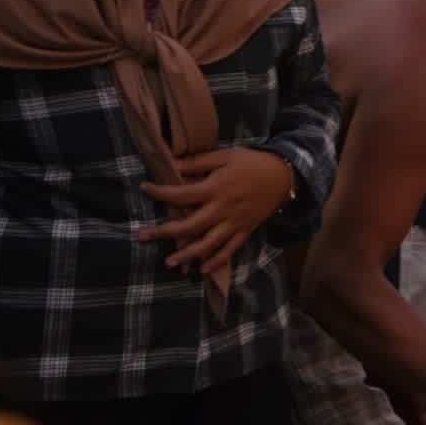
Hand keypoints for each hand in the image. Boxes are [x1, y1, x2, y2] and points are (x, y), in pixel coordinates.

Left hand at [137, 145, 297, 279]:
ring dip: (187, 255)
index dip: (160, 192)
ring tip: (168, 262)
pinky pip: (230, 249)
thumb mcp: (225, 155)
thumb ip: (198, 162)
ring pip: (208, 244)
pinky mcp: (246, 230)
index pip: (182, 194)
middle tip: (141, 236)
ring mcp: (235, 222)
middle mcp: (224, 209)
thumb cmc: (252, 162)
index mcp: (217, 188)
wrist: (284, 175)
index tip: (144, 188)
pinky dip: (216, 261)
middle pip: (189, 226)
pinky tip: (201, 269)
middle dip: (164, 232)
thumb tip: (172, 165)